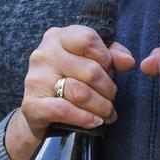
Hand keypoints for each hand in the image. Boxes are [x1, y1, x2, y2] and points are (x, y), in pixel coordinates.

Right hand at [9, 26, 134, 158]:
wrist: (39, 111)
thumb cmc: (70, 80)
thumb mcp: (92, 62)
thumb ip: (113, 56)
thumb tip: (127, 62)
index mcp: (57, 37)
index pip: (88, 39)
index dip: (105, 57)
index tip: (109, 70)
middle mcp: (43, 54)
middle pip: (90, 70)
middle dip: (109, 89)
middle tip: (112, 99)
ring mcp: (36, 79)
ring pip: (81, 93)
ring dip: (102, 107)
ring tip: (107, 113)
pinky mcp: (32, 104)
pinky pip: (65, 110)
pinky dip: (85, 118)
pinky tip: (95, 121)